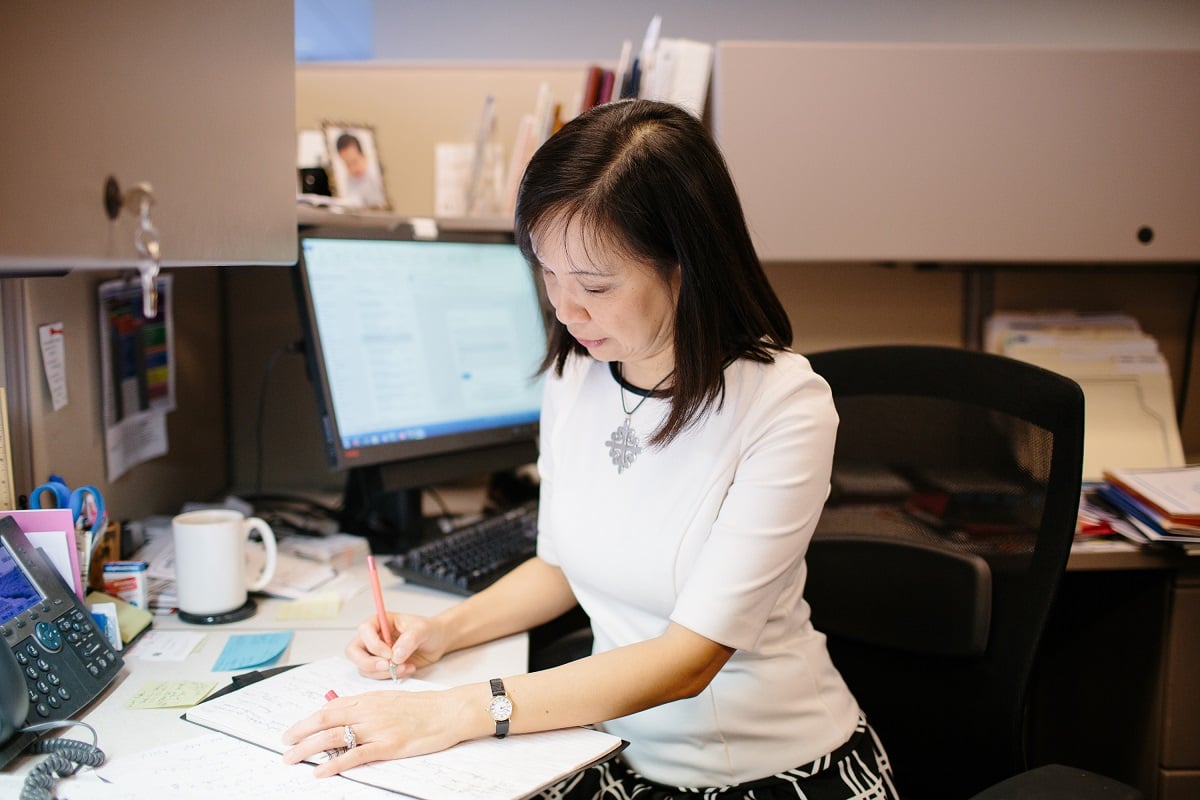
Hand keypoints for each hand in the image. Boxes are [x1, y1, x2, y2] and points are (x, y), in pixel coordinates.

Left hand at [280, 687, 464, 776]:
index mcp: (369, 699)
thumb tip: (343, 712)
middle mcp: (369, 711)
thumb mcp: (391, 699)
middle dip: (300, 733)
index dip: (308, 720)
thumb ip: (367, 706)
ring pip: (335, 736)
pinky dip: (335, 763)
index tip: (294, 730)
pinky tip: (321, 771)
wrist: (448, 711)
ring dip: (309, 748)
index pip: (330, 708)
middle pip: (326, 720)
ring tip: (293, 758)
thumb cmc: (423, 707)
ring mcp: (378, 728)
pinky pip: (355, 755)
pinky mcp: (388, 746)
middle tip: (284, 744)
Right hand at [347, 612, 446, 680]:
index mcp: (379, 622)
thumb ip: (409, 639)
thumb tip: (395, 655)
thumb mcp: (422, 630)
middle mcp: (373, 637)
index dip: (373, 644)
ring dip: (384, 672)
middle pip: (354, 652)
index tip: (389, 653)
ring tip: (406, 666)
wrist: (437, 642)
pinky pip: (376, 676)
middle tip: (388, 666)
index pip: (364, 630)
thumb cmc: (428, 630)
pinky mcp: (382, 667)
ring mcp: (375, 654)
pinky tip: (408, 669)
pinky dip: (391, 676)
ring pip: (364, 667)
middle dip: (368, 663)